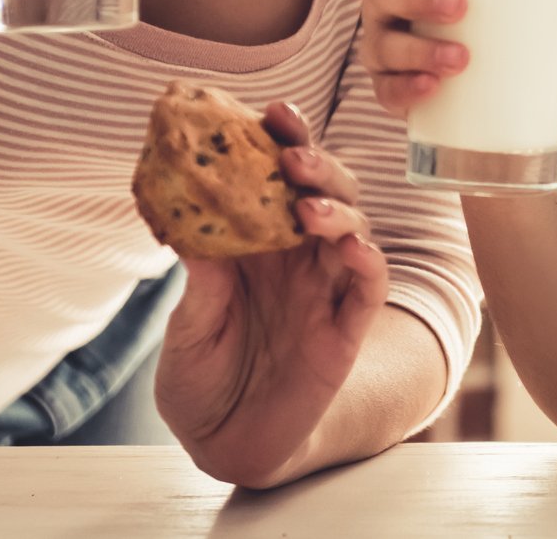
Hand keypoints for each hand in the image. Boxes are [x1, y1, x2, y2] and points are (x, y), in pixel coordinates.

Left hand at [154, 102, 389, 488]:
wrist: (224, 445)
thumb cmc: (200, 379)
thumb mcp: (188, 328)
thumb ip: (201, 285)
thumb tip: (192, 229)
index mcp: (256, 243)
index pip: (273, 179)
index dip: (277, 143)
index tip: (268, 112)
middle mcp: (296, 257)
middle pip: (321, 189)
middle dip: (313, 161)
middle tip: (290, 151)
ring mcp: (325, 289)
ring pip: (352, 226)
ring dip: (337, 206)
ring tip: (308, 204)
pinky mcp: (346, 328)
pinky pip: (369, 283)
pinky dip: (367, 260)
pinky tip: (352, 246)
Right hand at [355, 0, 556, 115]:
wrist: (499, 72)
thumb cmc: (511, 5)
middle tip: (460, 5)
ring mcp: (388, 41)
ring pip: (382, 43)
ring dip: (417, 50)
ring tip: (461, 58)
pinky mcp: (393, 84)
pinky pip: (384, 89)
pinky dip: (403, 90)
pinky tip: (430, 89)